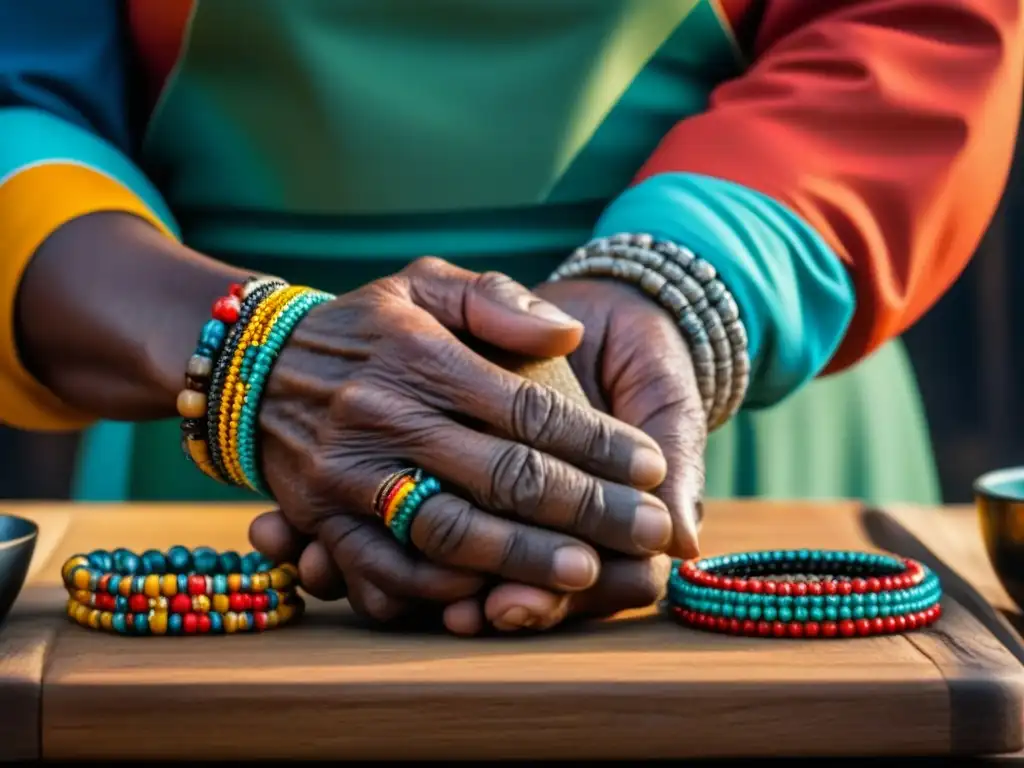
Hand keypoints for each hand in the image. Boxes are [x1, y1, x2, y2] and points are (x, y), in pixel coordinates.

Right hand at [257, 257, 672, 613]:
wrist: (252, 365)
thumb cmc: (364, 325)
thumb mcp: (424, 284)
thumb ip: (497, 301)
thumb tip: (568, 332)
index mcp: (419, 355)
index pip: (527, 409)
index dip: (597, 443)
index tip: (650, 468)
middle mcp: (383, 417)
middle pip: (502, 477)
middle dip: (585, 511)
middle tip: (647, 533)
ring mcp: (349, 476)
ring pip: (449, 532)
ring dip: (524, 560)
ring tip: (588, 574)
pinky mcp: (322, 520)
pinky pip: (385, 570)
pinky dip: (445, 589)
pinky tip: (498, 595)